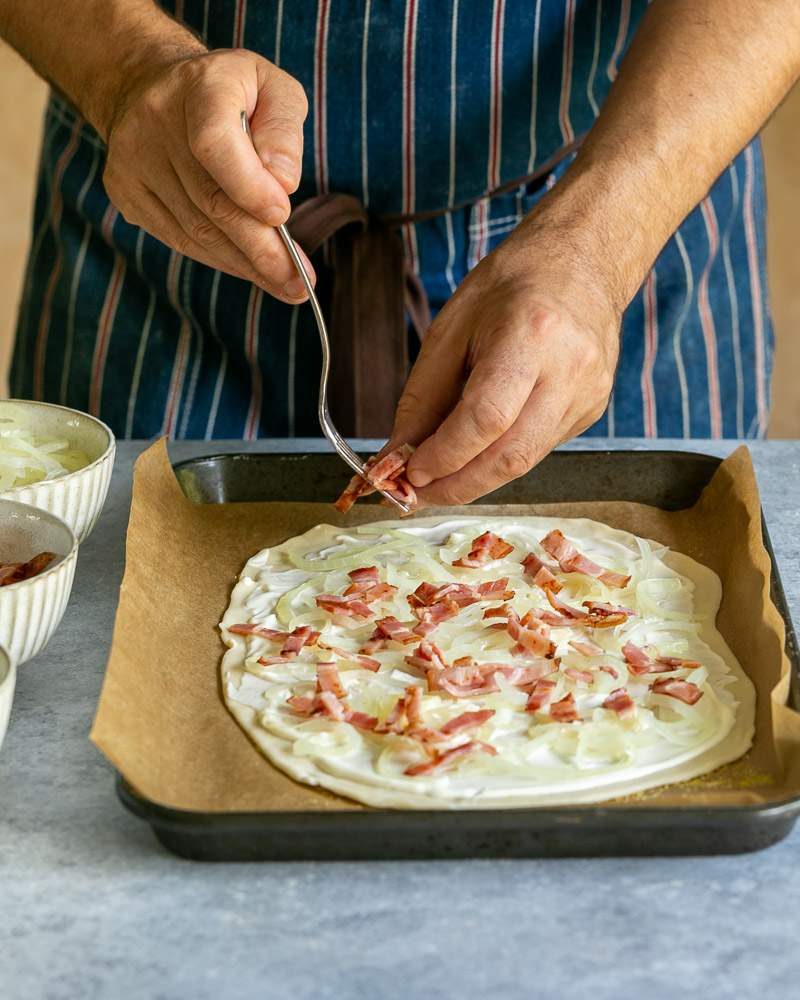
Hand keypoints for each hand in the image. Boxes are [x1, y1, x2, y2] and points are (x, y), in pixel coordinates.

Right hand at [101, 48, 314, 301]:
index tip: (283, 217)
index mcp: (199, 87)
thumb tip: (283, 184)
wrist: (152, 84)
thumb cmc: (232, 93)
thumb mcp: (273, 89)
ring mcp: (132, 159)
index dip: (250, 188)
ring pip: (195, 230)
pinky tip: (249, 270)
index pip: (214, 144)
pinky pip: (179, 239)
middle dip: (261, 250)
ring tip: (284, 284)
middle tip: (299, 282)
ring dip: (245, 265)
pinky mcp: (124, 190)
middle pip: (210, 201)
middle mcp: (156, 121)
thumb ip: (283, 132)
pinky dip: (220, 260)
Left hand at [388, 215, 622, 505]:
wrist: (583, 261)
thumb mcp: (451, 328)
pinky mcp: (591, 410)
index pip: (485, 418)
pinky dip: (499, 460)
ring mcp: (588, 394)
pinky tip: (476, 452)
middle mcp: (569, 370)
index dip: (444, 456)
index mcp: (531, 335)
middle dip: (458, 485)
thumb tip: (398, 454)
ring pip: (525, 462)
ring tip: (437, 479)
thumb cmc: (513, 284)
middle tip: (417, 494)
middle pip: (511, 456)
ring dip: (475, 480)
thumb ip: (423, 397)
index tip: (409, 472)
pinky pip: (537, 449)